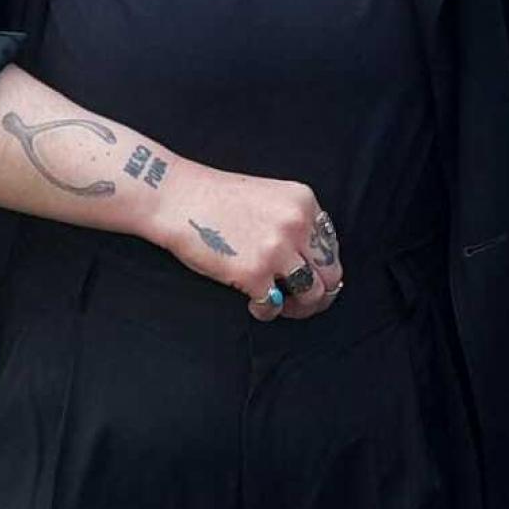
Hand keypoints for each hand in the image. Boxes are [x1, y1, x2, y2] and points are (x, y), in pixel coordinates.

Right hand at [150, 161, 340, 322]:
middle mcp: (297, 224)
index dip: (321, 268)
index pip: (331, 246)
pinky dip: (265, 311)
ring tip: (278, 304)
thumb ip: (294, 224)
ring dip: (298, 307)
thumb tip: (314, 265)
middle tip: (299, 301)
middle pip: (330, 274)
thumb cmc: (216, 199)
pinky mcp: (254, 273)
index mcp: (304, 202)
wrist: (177, 197)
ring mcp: (277, 249)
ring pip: (312, 294)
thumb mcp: (269, 197)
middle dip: (319, 294)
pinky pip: (274, 306)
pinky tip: (252, 303)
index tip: (308, 277)